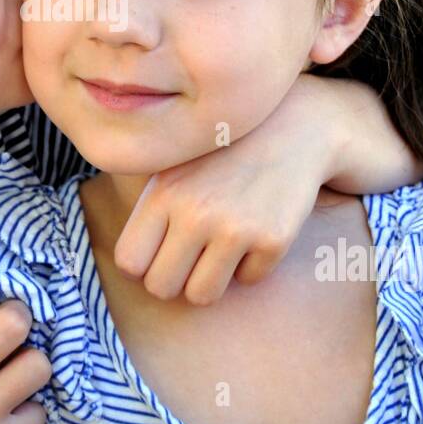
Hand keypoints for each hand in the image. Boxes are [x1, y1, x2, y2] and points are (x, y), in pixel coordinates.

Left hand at [113, 74, 422, 304]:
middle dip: (175, 280)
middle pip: (161, 287)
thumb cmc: (222, 155)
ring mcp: (236, 228)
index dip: (143, 266)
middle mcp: (195, 213)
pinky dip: (251, 265)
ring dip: (210, 280)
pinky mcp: (273, 240)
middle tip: (191, 260)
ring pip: (201, 296)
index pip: (129, 262)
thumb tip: (129, 266)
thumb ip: (149, 211)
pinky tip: (256, 232)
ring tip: (220, 249)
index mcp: (163, 193)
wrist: (293, 128)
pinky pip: (248, 281)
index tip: (160, 255)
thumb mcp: (175, 167)